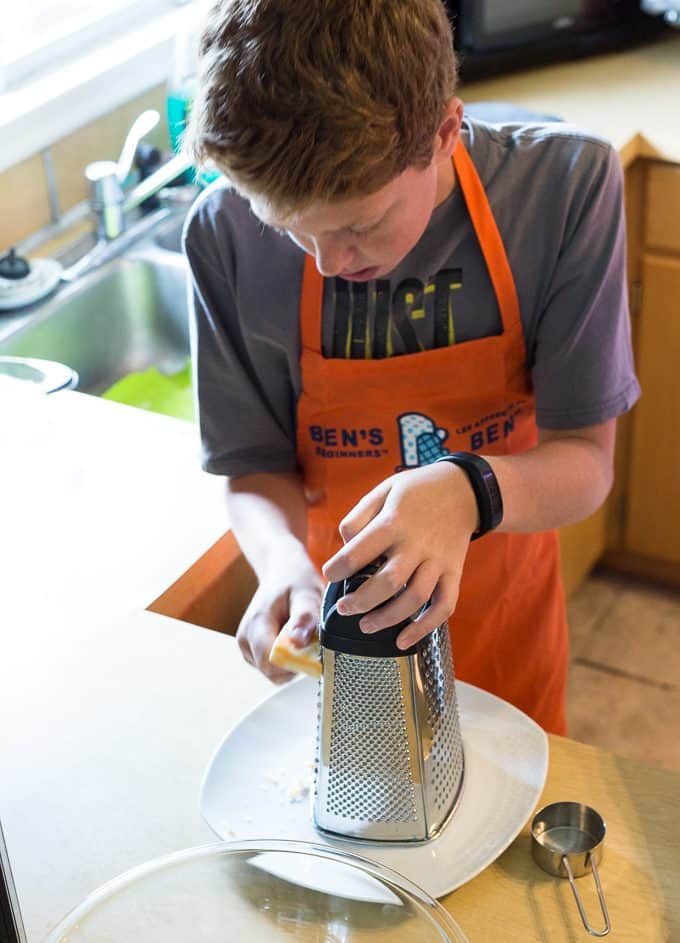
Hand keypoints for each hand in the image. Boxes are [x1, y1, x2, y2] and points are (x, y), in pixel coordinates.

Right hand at [236, 550, 322, 682]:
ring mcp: (246, 645)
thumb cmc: (295, 580)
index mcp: (256, 623)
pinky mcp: (252, 650)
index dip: (294, 663)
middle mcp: (245, 638)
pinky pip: (272, 666)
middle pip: (271, 671)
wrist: (282, 571)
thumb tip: (297, 642)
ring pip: (272, 671)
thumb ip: (304, 618)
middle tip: (310, 639)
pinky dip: (286, 658)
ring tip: (299, 634)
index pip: (270, 662)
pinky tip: (291, 638)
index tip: (313, 649)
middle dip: (295, 662)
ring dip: (291, 660)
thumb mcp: (307, 594)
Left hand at [322, 462, 477, 648]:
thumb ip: (359, 517)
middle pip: (388, 583)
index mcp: (394, 522)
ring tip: (365, 626)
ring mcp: (439, 561)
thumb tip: (345, 545)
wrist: (464, 490)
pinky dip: (424, 627)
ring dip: (387, 619)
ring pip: (415, 599)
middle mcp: (418, 545)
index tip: (330, 575)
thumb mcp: (382, 490)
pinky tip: (403, 639)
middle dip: (360, 602)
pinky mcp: (454, 573)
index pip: (359, 553)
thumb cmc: (416, 491)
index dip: (338, 569)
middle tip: (344, 608)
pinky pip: (444, 606)